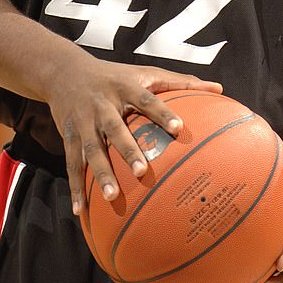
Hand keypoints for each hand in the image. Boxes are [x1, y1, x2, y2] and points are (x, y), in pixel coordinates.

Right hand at [47, 50, 221, 214]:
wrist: (63, 71)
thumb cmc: (116, 76)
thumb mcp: (145, 72)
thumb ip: (180, 82)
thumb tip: (219, 89)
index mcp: (124, 87)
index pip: (146, 99)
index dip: (161, 112)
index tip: (179, 127)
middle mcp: (102, 103)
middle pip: (114, 127)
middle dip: (127, 149)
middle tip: (143, 172)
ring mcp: (82, 121)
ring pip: (90, 149)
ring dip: (100, 173)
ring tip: (111, 196)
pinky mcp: (67, 135)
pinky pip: (71, 163)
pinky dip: (75, 187)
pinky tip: (80, 211)